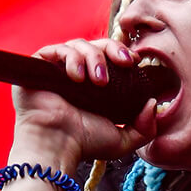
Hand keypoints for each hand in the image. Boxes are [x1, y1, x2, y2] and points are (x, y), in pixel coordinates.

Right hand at [4, 37, 157, 186]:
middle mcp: (75, 74)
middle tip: (123, 63)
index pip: (108, 57)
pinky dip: (71, 58)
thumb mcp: (123, 140)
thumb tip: (152, 104)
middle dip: (112, 49)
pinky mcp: (38, 66)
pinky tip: (76, 78)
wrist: (57, 145)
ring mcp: (56, 69)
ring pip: (78, 44)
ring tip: (97, 81)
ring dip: (93, 58)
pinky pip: (56, 49)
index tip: (133, 61)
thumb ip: (144, 128)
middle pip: (95, 45)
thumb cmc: (84, 144)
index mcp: (93, 86)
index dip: (121, 53)